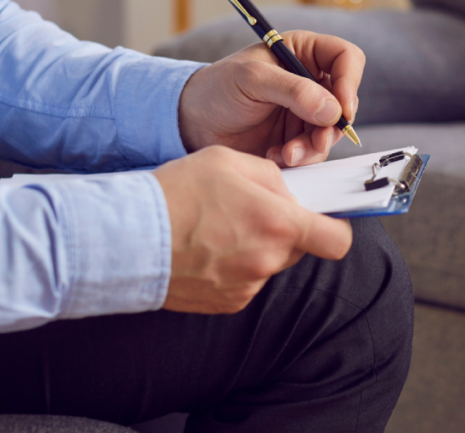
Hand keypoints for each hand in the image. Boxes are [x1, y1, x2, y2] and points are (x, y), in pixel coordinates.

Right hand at [154, 146, 352, 313]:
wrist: (127, 238)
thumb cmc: (176, 193)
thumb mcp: (229, 161)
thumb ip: (271, 176)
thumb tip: (289, 191)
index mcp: (277, 224)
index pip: (337, 239)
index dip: (336, 227)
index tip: (326, 216)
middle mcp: (267, 261)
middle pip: (299, 248)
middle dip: (284, 229)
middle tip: (252, 210)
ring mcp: (246, 286)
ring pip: (269, 263)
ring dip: (256, 246)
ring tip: (219, 226)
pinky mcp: (226, 303)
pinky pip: (245, 280)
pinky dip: (234, 265)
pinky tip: (207, 247)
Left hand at [178, 30, 364, 166]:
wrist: (193, 123)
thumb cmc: (217, 88)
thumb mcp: (252, 79)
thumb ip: (293, 90)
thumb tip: (333, 109)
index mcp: (303, 52)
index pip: (345, 58)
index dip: (350, 81)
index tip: (342, 108)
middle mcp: (310, 81)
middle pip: (345, 100)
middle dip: (332, 125)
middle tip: (316, 141)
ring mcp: (305, 111)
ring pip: (332, 130)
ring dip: (314, 146)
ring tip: (287, 153)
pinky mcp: (296, 138)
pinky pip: (314, 151)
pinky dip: (300, 158)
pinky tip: (275, 157)